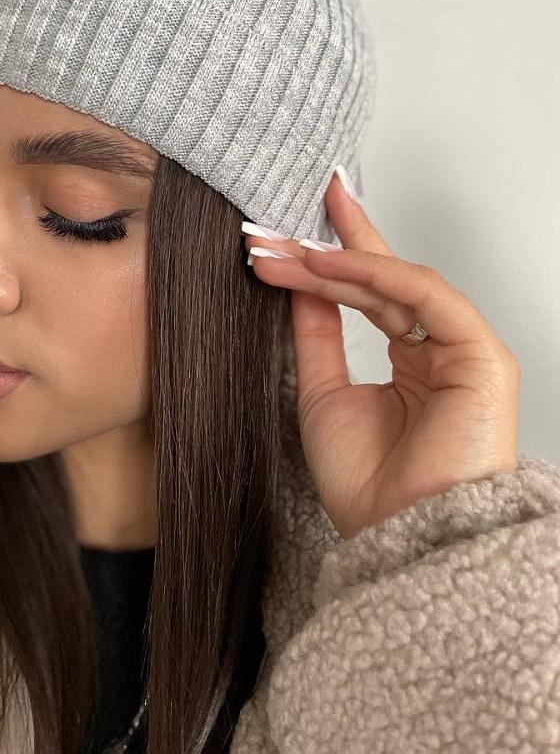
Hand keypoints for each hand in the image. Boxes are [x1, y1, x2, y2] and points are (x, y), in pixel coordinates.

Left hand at [242, 170, 519, 540]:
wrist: (397, 538)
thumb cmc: (370, 485)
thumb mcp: (323, 392)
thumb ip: (317, 333)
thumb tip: (299, 281)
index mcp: (413, 361)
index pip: (372, 292)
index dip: (333, 255)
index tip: (286, 232)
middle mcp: (440, 349)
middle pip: (383, 279)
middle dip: (329, 245)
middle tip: (278, 221)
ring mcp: (464, 350)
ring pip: (399, 284)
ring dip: (338, 260)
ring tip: (285, 248)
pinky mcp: (482, 355)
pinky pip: (427, 297)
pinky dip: (376, 276)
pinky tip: (326, 265)